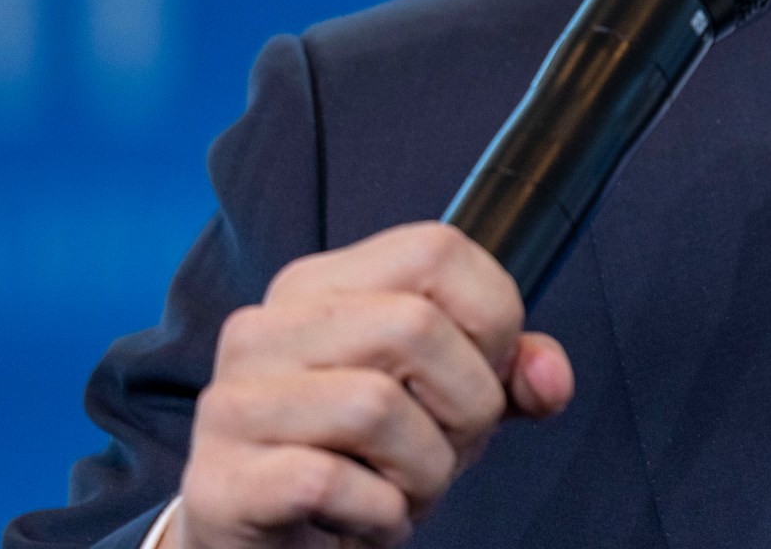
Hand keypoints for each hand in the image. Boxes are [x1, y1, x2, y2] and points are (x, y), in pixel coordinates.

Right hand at [174, 222, 574, 548]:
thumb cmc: (361, 463)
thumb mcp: (444, 407)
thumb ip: (505, 377)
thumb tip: (549, 377)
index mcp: (321, 287)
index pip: (436, 250)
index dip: (491, 318)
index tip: (484, 375)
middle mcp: (266, 329)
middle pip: (415, 327)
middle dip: (466, 407)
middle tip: (446, 451)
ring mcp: (234, 403)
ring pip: (375, 407)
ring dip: (424, 472)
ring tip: (404, 491)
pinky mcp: (221, 482)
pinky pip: (327, 483)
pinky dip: (378, 516)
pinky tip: (368, 522)